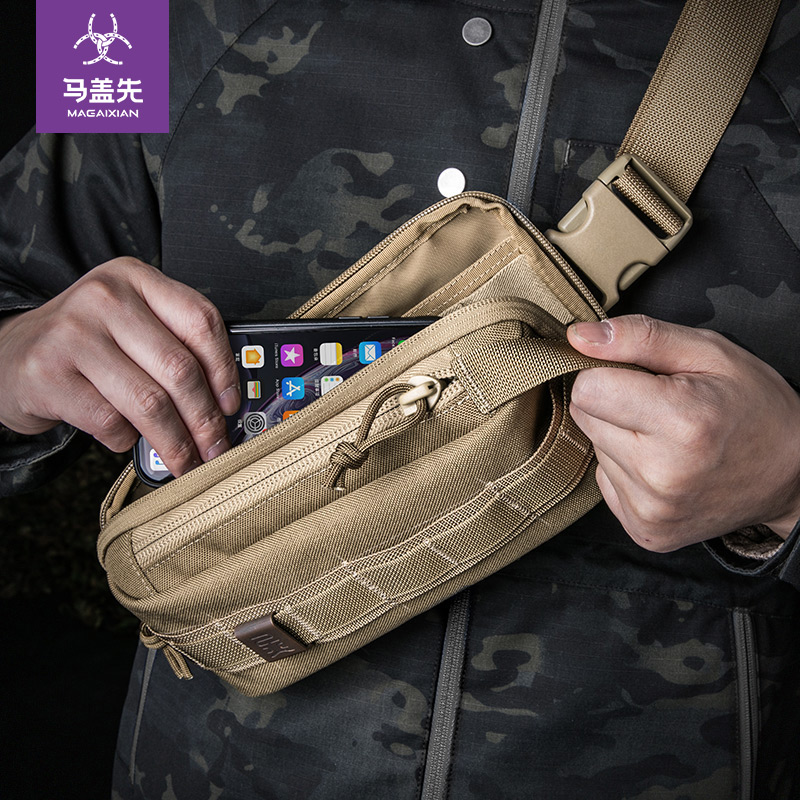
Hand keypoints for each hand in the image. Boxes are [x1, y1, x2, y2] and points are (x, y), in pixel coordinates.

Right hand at [0, 258, 240, 476]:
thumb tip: (224, 402)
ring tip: (187, 461)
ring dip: (176, 442)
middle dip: (206, 420)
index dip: (225, 370)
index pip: (201, 321)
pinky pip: (110, 422)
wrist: (9, 353)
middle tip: (215, 447)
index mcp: (136, 278)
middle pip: (180, 368)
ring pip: (149, 402)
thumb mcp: (130, 324)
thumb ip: (173, 345)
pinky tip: (125, 437)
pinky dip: (126, 440)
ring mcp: (73, 335)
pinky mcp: (48, 375)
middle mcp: (105, 297)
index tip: (232, 405)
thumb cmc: (85, 343)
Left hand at [567, 315, 799, 550]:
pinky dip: (626, 469)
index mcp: (682, 422)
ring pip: (594, 448)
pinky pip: (605, 482)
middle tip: (657, 406)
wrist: (791, 476)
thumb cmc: (753, 406)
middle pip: (584, 417)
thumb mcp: (709, 352)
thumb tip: (579, 336)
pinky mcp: (644, 530)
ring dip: (620, 436)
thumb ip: (640, 336)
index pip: (587, 388)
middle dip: (612, 403)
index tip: (637, 376)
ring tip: (665, 437)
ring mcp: (652, 509)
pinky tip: (662, 464)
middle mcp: (661, 474)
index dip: (606, 373)